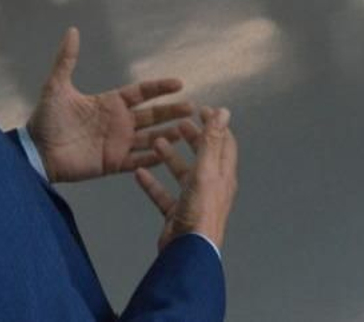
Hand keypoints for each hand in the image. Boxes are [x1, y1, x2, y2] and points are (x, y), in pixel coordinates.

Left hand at [26, 28, 194, 182]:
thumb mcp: (56, 86)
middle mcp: (118, 123)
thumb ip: (66, 59)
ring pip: (150, 138)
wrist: (36, 152)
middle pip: (152, 115)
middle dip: (172, 111)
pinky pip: (137, 161)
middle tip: (193, 108)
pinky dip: (151, 158)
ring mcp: (117, 144)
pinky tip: (167, 154)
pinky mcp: (112, 163)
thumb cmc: (46, 119)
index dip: (160, 88)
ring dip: (168, 134)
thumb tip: (72, 30)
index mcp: (110, 103)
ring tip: (187, 130)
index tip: (179, 83)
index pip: (141, 93)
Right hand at [133, 107, 238, 251]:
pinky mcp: (177, 213)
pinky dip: (152, 183)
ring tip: (157, 142)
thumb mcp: (205, 171)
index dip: (214, 125)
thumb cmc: (200, 211)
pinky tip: (139, 173)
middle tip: (178, 124)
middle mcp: (211, 185)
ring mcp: (194, 200)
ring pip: (182, 173)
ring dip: (170, 157)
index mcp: (222, 174)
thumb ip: (212, 141)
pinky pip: (163, 194)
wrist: (188, 252)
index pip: (223, 143)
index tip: (200, 110)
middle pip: (203, 155)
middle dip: (192, 137)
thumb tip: (224, 112)